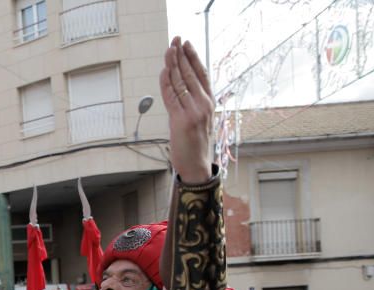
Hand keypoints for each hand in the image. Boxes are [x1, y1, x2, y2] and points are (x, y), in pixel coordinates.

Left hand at [159, 37, 213, 183]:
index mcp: (209, 103)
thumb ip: (192, 102)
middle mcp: (204, 105)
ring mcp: (194, 112)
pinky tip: (164, 71)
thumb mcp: (198, 119)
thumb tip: (180, 86)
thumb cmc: (194, 144)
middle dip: (181, 56)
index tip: (186, 43)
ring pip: (182, 83)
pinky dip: (167, 83)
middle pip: (191, 74)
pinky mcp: (181, 121)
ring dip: (173, 65)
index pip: (202, 74)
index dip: (194, 57)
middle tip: (175, 40)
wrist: (196, 165)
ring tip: (168, 50)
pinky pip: (172, 97)